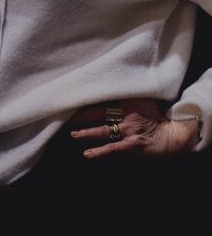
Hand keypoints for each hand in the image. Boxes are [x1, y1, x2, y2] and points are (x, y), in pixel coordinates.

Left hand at [71, 98, 198, 157]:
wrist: (171, 136)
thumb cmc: (153, 117)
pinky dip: (100, 151)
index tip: (70, 94)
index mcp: (127, 100)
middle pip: (99, 111)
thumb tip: (105, 81)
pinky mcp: (132, 144)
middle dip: (81, 113)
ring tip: (72, 133)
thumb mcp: (141, 99)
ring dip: (87, 132)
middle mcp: (127, 113)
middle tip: (63, 112)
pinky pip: (114, 148)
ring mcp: (129, 129)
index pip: (102, 97)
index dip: (86, 96)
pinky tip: (87, 154)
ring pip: (103, 129)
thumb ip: (125, 92)